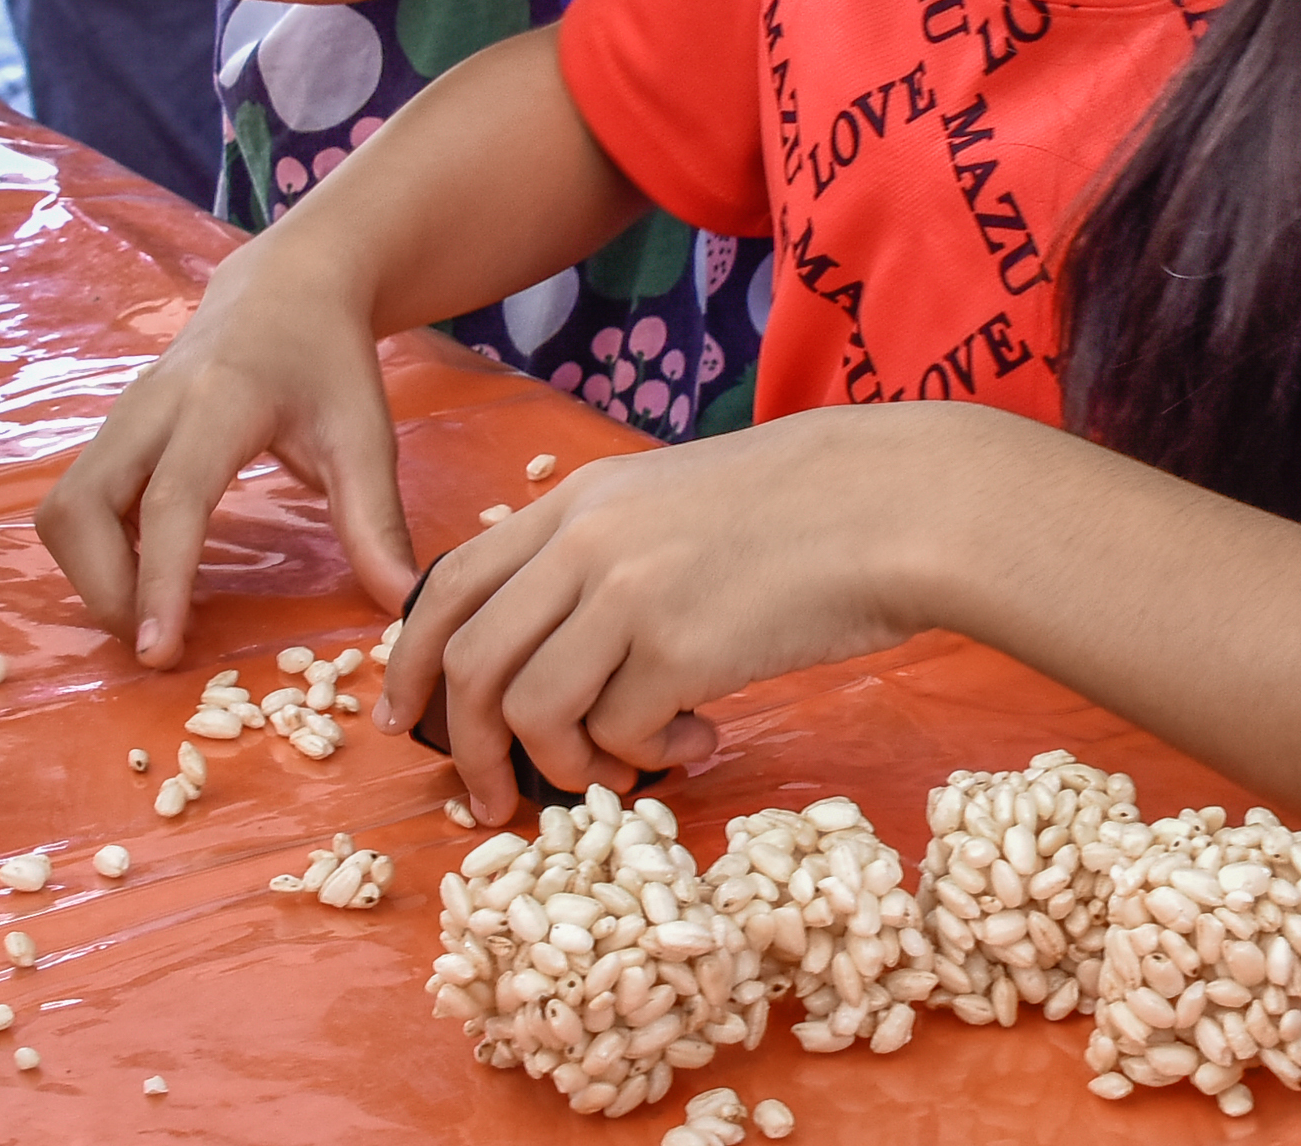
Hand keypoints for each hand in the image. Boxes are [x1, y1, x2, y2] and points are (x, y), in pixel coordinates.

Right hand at [36, 237, 424, 665]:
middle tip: (156, 643)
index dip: (159, 580)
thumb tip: (399, 611)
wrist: (286, 286)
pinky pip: (72, 502)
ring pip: (63, 508)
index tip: (158, 651)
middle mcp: (152, 405)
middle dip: (104, 589)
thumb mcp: (364, 435)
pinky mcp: (109, 430)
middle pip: (83, 506)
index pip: (172, 501)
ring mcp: (120, 415)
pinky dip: (90, 551)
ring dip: (89, 574)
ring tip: (145, 615)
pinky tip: (138, 575)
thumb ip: (376, 523)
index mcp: (220, 401)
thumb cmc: (328, 362)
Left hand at [376, 408, 915, 824]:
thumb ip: (599, 556)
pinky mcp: (679, 649)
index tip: (405, 722)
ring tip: (630, 761)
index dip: (409, 661)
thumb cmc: (800, 513)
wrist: (895, 506)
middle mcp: (583, 541)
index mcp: (574, 501)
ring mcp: (625, 593)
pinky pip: (619, 734)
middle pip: (468, 660)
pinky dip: (647, 757)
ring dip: (569, 764)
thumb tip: (547, 649)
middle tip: (488, 800)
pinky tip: (699, 733)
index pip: (449, 582)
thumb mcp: (669, 504)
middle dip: (465, 749)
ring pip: (532, 710)